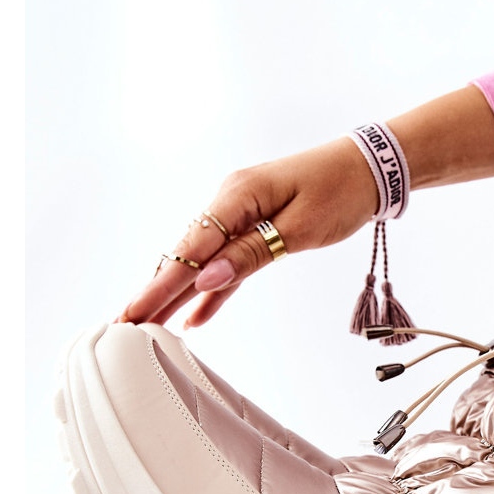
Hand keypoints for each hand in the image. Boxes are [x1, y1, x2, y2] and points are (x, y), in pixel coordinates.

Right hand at [118, 137, 378, 327]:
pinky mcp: (255, 227)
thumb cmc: (340, 191)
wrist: (370, 169)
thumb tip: (206, 277)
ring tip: (148, 324)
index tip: (134, 311)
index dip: (161, 283)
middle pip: (187, 254)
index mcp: (237, 196)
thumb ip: (250, 253)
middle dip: (155, 291)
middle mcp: (230, 202)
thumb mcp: (299, 228)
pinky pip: (227, 263)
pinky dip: (211, 289)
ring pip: (202, 261)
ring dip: (176, 293)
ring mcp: (240, 214)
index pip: (191, 247)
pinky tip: (193, 316)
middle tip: (124, 325)